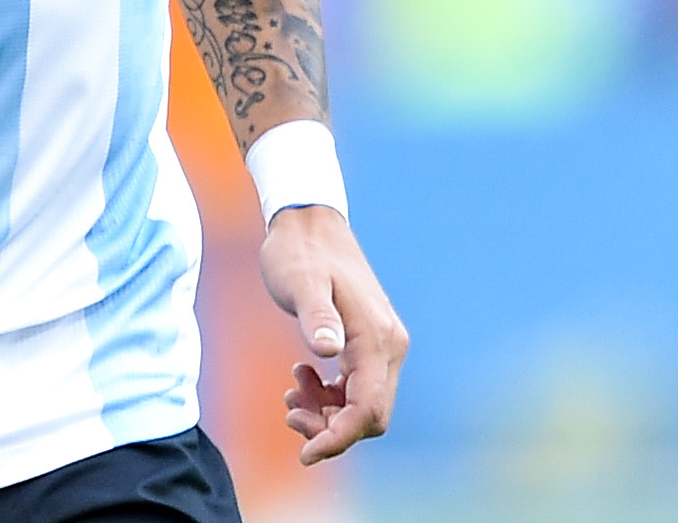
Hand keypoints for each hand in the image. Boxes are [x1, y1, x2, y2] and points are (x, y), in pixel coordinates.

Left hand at [260, 204, 406, 464]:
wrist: (308, 222)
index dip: (339, 439)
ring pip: (363, 404)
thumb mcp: (300, 282)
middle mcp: (389, 345)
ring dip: (326, 411)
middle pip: (370, 415)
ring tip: (290, 392)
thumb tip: (328, 350)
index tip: (304, 454)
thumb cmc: (299, 252)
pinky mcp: (369, 342)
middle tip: (288, 411)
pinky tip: (301, 377)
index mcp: (377, 337)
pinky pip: (357, 387)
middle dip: (330, 427)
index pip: (368, 410)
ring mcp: (382, 344)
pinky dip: (330, 395)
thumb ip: (316, 316)